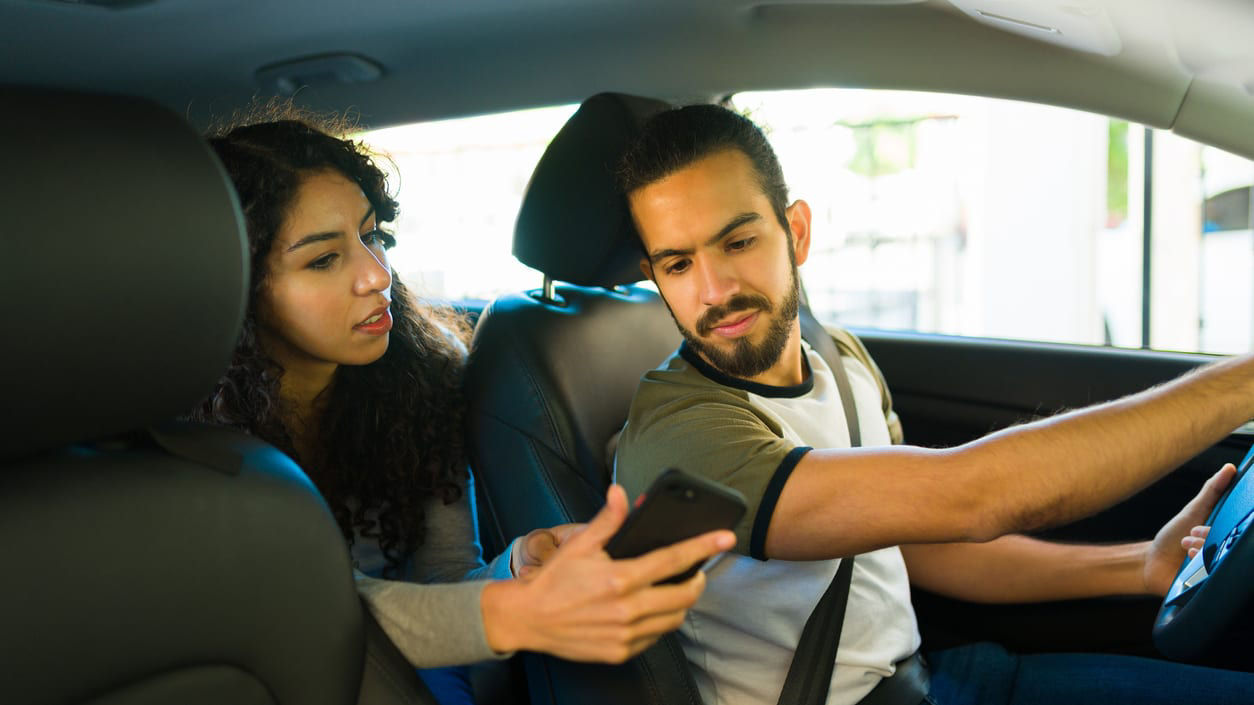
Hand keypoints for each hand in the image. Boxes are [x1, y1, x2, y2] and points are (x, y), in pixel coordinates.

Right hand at [481, 484, 735, 662]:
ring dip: (681, 602)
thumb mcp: (579, 545)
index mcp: (619, 578)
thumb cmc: (554, 580)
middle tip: (696, 570)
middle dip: (697, 580)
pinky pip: (655, 637)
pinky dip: (660, 621)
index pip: (673, 560)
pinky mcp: (620, 652)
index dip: (703, 547)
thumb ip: (607, 520)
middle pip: (683, 595)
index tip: (725, 538)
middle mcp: (626, 609)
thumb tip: (621, 493)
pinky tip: (652, 609)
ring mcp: (625, 635)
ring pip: (673, 619)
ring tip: (676, 588)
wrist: (527, 619)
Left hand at [1143, 463, 1235, 594]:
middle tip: (1190, 537)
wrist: (1153, 564)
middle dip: (1207, 540)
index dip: (1216, 529)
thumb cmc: (1174, 536)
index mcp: (1230, 536)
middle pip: (1230, 547)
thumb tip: (1229, 468)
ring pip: (1223, 563)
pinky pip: (1215, 580)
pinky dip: (1200, 570)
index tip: (1200, 527)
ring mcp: (1222, 571)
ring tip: (1186, 550)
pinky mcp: (1213, 587)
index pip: (1238, 532)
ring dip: (1200, 553)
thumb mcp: (1194, 511)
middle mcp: (1230, 554)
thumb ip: (1212, 491)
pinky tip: (1188, 565)